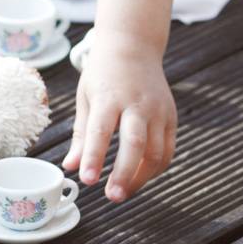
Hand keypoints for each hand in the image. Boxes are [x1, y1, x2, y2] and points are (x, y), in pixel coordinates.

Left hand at [61, 32, 174, 201]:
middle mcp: (136, 103)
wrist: (133, 47)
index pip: (101, 131)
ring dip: (140, 177)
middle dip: (124, 174)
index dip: (94, 158)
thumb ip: (81, 134)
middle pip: (135, 144)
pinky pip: (167, 149)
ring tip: (123, 192)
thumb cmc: (103, 74)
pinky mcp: (171, 116)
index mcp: (109, 96)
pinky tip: (141, 177)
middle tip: (112, 196)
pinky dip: (155, 168)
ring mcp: (157, 110)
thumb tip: (71, 166)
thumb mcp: (85, 97)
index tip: (87, 180)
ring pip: (155, 151)